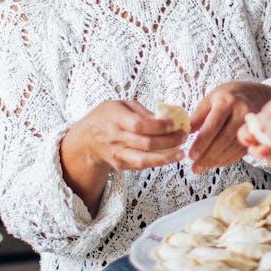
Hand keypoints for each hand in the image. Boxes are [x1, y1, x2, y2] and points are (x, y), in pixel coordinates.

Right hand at [70, 100, 188, 172]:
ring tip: (181, 153)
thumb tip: (166, 118)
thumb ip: (143, 111)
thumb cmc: (107, 118)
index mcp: (116, 119)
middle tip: (183, 136)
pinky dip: (158, 162)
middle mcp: (116, 138)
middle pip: (146, 143)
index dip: (159, 126)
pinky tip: (170, 157)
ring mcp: (118, 154)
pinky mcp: (121, 165)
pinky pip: (142, 166)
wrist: (87, 139)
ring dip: (166, 158)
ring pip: (144, 160)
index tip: (174, 124)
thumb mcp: (122, 105)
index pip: (139, 125)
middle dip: (169, 141)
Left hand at [189, 81, 270, 172]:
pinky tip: (215, 164)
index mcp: (227, 101)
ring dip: (216, 161)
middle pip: (224, 139)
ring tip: (201, 167)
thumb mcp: (211, 99)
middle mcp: (241, 112)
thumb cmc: (228, 96)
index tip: (191, 155)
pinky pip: (240, 152)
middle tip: (194, 166)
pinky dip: (226, 160)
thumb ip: (198, 116)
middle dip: (207, 156)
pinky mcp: (255, 135)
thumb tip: (184, 133)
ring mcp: (250, 125)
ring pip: (232, 148)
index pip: (213, 125)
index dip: (202, 142)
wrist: (255, 94)